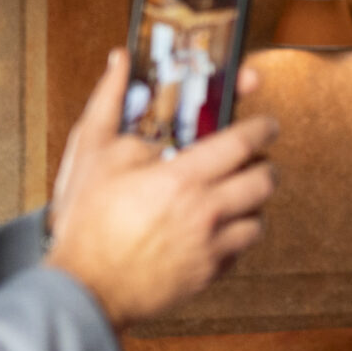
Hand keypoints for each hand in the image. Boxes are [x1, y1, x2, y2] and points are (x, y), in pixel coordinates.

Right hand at [46, 52, 276, 327]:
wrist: (85, 287)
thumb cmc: (87, 222)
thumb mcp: (93, 153)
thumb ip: (110, 101)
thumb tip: (120, 63)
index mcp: (183, 177)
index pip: (243, 142)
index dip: (261, 127)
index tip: (266, 124)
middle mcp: (206, 212)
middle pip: (264, 181)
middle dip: (264, 165)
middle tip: (254, 160)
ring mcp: (212, 247)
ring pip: (259, 219)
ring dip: (252, 203)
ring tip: (234, 196)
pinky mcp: (208, 276)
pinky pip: (241, 251)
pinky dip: (236, 237)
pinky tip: (217, 229)